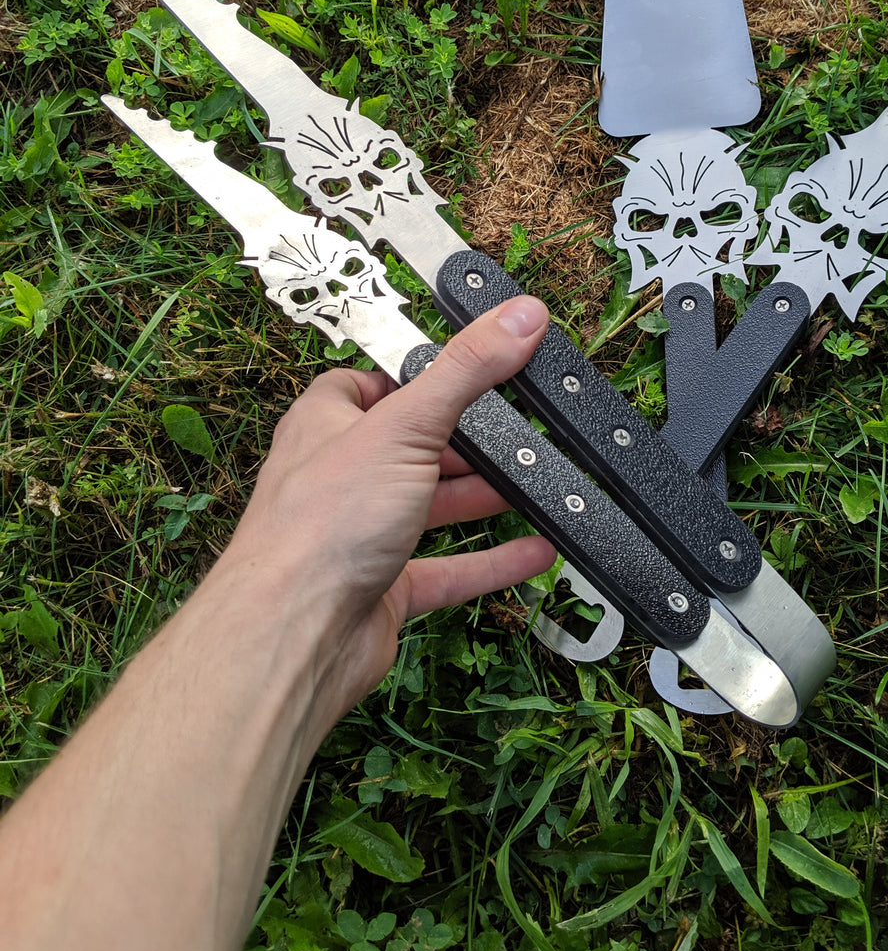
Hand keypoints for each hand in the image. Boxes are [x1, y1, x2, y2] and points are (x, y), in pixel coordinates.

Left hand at [221, 295, 557, 720]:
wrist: (291, 634)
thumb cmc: (318, 527)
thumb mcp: (407, 425)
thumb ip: (467, 371)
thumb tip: (517, 316)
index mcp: (328, 422)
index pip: (376, 381)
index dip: (421, 373)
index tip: (474, 364)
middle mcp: (339, 476)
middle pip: (411, 446)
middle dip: (464, 441)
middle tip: (516, 428)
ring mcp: (359, 535)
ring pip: (429, 506)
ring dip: (480, 496)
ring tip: (532, 484)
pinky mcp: (381, 588)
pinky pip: (446, 570)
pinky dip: (490, 561)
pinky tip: (532, 551)